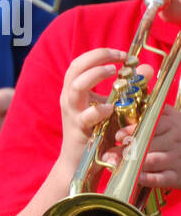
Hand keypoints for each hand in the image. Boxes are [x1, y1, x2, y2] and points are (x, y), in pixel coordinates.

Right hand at [57, 47, 126, 166]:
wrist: (78, 161)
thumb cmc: (96, 132)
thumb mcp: (112, 105)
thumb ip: (129, 87)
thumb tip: (146, 69)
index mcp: (74, 91)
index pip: (80, 63)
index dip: (99, 54)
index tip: (122, 54)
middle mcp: (70, 99)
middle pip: (75, 69)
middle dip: (96, 58)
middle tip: (118, 57)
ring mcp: (72, 113)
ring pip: (76, 88)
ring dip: (95, 76)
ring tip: (113, 72)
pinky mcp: (78, 129)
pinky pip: (85, 116)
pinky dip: (99, 110)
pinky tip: (111, 108)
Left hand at [114, 61, 180, 189]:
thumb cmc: (171, 136)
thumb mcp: (164, 115)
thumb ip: (149, 100)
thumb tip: (142, 69)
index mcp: (171, 120)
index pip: (151, 121)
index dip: (132, 128)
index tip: (118, 134)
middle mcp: (176, 137)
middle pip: (149, 141)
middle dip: (128, 147)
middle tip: (111, 152)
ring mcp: (177, 157)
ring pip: (151, 159)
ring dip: (131, 163)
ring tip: (116, 164)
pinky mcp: (177, 176)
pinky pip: (159, 179)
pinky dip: (145, 178)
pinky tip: (135, 177)